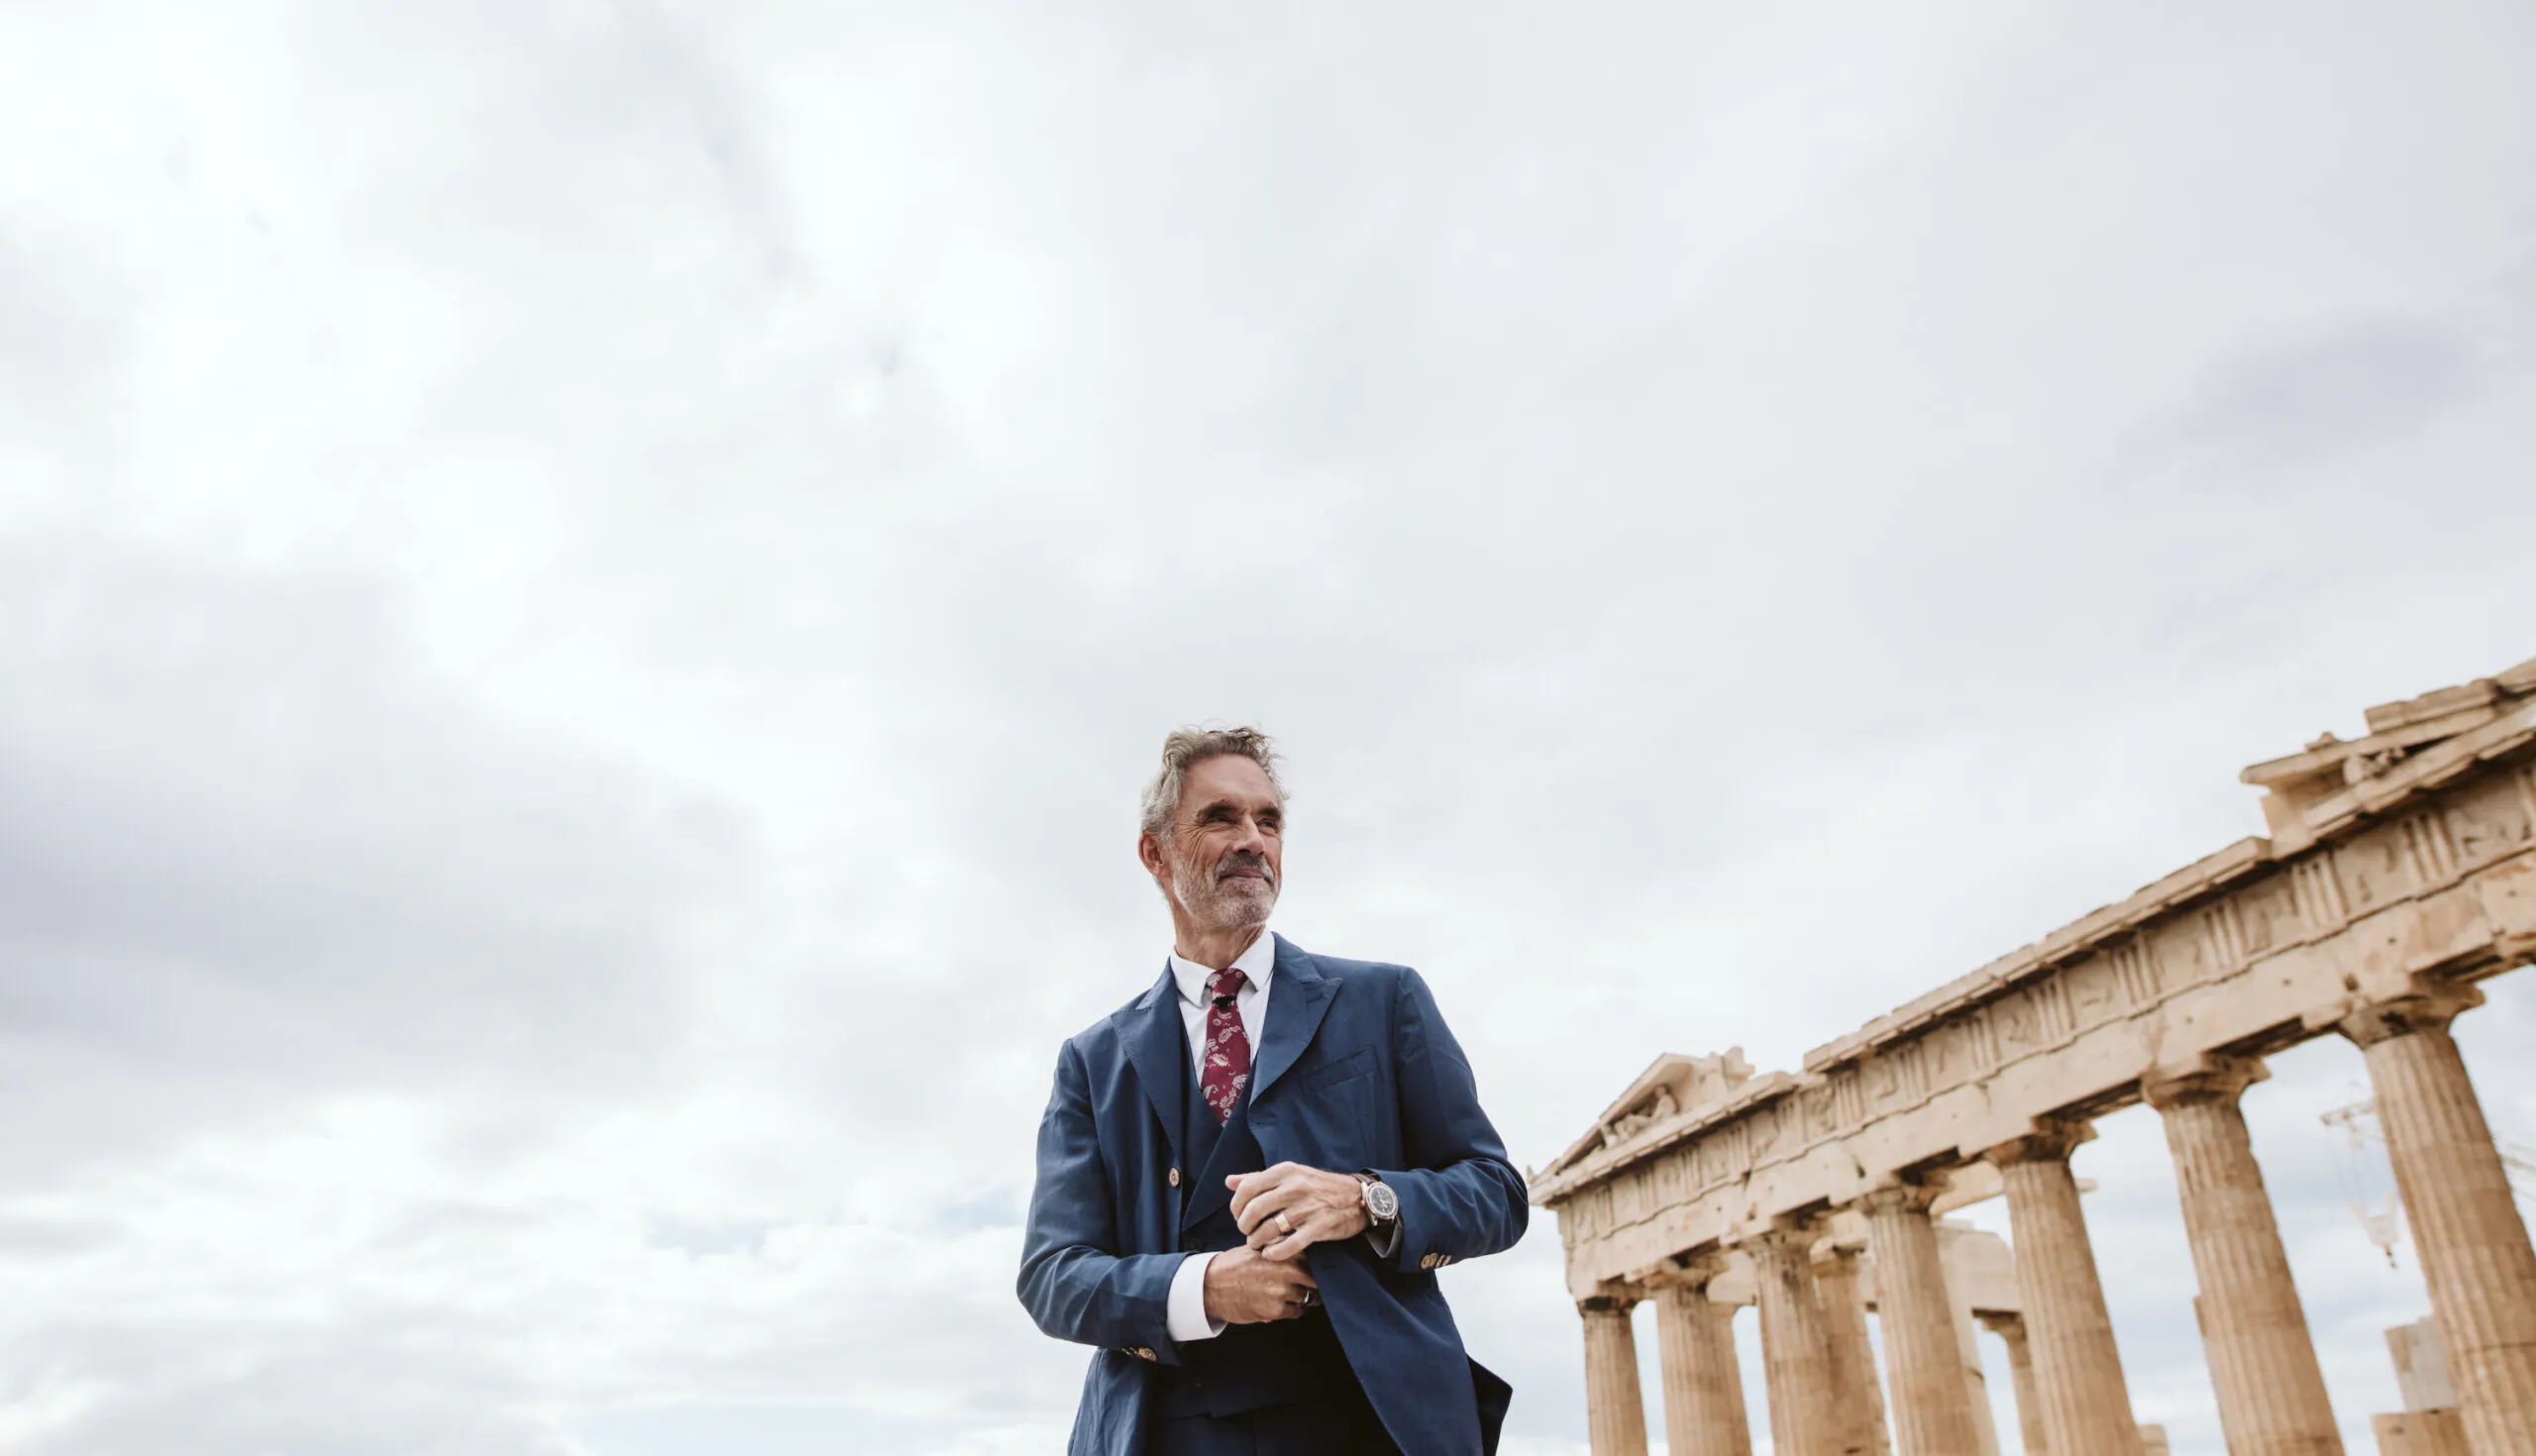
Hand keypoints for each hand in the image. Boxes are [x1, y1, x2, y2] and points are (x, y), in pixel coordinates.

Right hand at [1201, 1244, 1319, 1324]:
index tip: (1316, 1269)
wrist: (1210, 1286)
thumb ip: (1280, 1245)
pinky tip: (1285, 1305)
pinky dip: (1294, 1310)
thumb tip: (1301, 1245)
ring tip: (1295, 1296)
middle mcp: (1285, 1270)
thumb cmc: (1234, 1265)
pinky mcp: (1274, 1311)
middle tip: (1313, 1286)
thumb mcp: (1257, 1246)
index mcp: (1281, 1252)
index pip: (1313, 1258)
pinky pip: (1296, 1312)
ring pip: (1308, 1298)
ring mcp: (1280, 1291)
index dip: (1316, 1265)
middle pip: (1316, 1280)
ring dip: (1305, 1298)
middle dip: (1315, 1284)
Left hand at [1229, 1162, 1370, 1260]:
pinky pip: (1289, 1244)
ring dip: (1257, 1241)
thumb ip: (1259, 1178)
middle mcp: (1295, 1187)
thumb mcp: (1290, 1174)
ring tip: (1257, 1244)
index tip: (1238, 1216)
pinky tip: (1270, 1254)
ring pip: (1269, 1229)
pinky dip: (1275, 1253)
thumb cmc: (1317, 1186)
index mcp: (1285, 1171)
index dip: (1236, 1206)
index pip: (1247, 1188)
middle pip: (1254, 1210)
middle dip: (1244, 1226)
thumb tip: (1229, 1181)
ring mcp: (1308, 1207)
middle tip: (1247, 1233)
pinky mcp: (1319, 1227)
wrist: (1356, 1197)